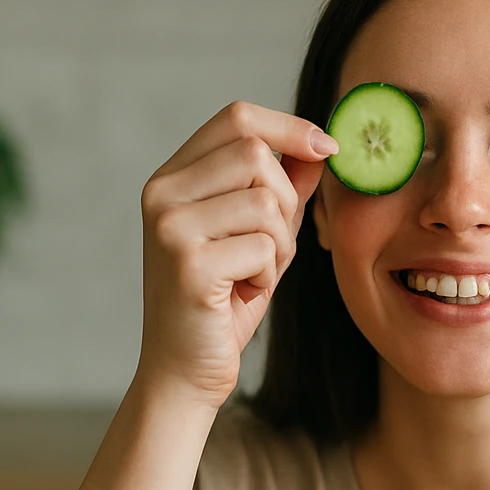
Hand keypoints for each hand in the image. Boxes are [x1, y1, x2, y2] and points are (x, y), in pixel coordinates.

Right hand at [135, 100, 339, 410]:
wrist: (186, 371)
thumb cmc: (223, 302)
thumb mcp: (259, 235)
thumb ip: (283, 188)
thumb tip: (318, 145)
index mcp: (172, 178)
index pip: (236, 118)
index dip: (289, 126)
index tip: (327, 148)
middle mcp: (161, 193)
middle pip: (256, 155)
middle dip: (286, 202)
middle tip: (273, 247)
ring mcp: (169, 226)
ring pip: (265, 203)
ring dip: (280, 245)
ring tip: (253, 274)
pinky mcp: (188, 263)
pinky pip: (263, 246)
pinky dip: (268, 275)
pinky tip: (241, 294)